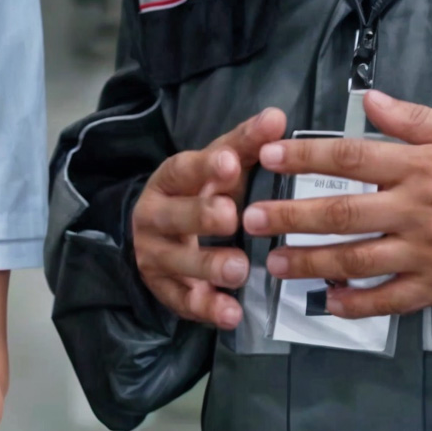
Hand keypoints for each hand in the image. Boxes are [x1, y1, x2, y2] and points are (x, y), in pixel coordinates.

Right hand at [133, 107, 287, 329]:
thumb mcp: (219, 168)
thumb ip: (246, 145)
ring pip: (177, 262)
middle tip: (231, 216)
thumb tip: (277, 116)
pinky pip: (184, 302)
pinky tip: (231, 314)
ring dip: (207, 265)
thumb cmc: (199, 194)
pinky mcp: (165, 290)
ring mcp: (156, 256)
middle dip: (200, 216)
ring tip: (239, 269)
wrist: (154, 236)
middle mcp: (155, 217)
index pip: (182, 169)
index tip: (231, 163)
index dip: (205, 168)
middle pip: (173, 216)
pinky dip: (207, 309)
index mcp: (169, 180)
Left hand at [243, 90, 431, 317]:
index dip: (306, 156)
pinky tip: (330, 303)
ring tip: (276, 264)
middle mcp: (419, 210)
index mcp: (423, 166)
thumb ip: (415, 121)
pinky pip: (391, 299)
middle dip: (290, 216)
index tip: (269, 156)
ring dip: (312, 263)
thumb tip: (369, 100)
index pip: (352, 159)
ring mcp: (428, 252)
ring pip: (358, 260)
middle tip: (250, 218)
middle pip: (343, 214)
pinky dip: (359, 305)